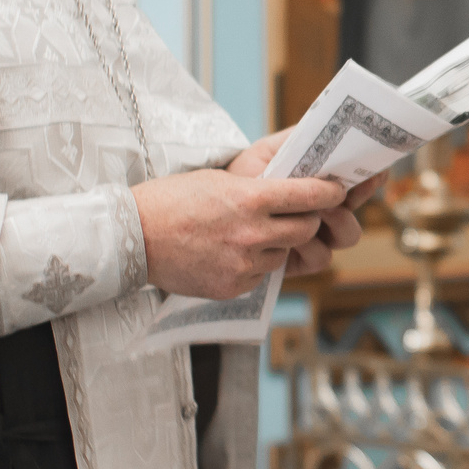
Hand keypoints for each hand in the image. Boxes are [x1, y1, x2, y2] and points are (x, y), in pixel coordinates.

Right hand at [133, 167, 366, 300]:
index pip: (310, 196)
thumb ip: (258, 189)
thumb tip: (291, 190)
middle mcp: (252, 233)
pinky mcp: (234, 287)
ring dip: (277, 245)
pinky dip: (253, 265)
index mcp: (250, 198)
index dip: (329, 193)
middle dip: (306, 221)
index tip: (337, 191)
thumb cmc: (172, 200)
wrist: (132, 237)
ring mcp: (244, 263)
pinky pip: (260, 275)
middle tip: (297, 214)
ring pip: (284, 255)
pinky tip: (229, 253)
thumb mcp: (218, 181)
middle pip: (306, 229)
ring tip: (248, 234)